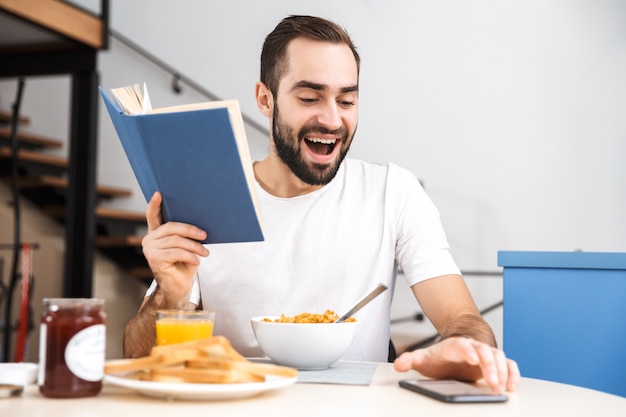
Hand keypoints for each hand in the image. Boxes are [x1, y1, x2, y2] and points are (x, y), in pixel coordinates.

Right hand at [142, 192, 209, 307]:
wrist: (179, 289)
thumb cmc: (184, 266)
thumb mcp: (186, 247)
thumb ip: (185, 235)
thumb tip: (199, 225)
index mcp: (156, 234)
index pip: (152, 216)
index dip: (155, 205)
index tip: (159, 193)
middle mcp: (149, 240)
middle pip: (171, 227)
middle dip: (190, 230)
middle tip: (205, 236)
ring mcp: (150, 249)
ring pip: (176, 241)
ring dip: (194, 246)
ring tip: (205, 253)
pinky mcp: (154, 259)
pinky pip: (176, 252)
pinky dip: (190, 256)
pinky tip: (197, 261)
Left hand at [393, 337, 519, 393]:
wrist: (454, 352)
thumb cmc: (440, 357)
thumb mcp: (424, 358)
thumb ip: (411, 360)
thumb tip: (398, 363)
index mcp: (455, 346)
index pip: (462, 345)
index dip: (468, 350)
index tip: (473, 358)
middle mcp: (473, 348)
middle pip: (484, 352)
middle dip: (490, 367)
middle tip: (492, 383)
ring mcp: (486, 354)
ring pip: (498, 358)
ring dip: (503, 372)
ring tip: (502, 388)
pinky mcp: (496, 363)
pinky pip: (509, 365)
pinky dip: (512, 374)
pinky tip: (512, 386)